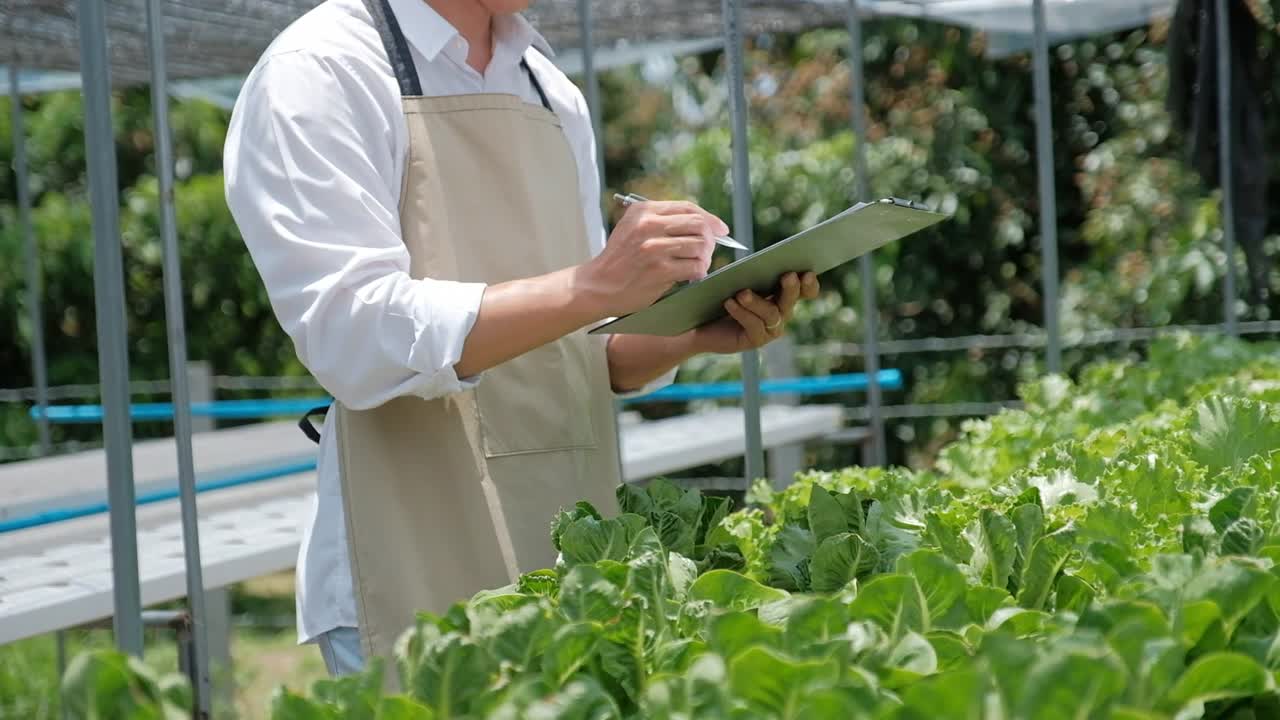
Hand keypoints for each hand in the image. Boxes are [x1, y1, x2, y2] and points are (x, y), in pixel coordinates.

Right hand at [574, 200, 726, 318]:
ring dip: (705, 258)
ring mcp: (654, 248)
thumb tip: (702, 223)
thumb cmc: (619, 259)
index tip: (721, 229)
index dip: (710, 218)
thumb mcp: (632, 227)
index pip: (687, 207)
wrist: (597, 285)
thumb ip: (661, 220)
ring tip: (697, 264)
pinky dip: (699, 272)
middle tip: (708, 251)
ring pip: (700, 246)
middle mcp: (649, 225)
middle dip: (710, 239)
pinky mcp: (659, 271)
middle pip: (699, 225)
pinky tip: (691, 276)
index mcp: (644, 211)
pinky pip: (695, 267)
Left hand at [691, 272, 819, 353]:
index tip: (808, 272)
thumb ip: (751, 272)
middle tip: (787, 276)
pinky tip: (729, 302)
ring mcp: (770, 329)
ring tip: (742, 293)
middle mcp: (781, 313)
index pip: (805, 290)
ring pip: (771, 314)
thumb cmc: (721, 296)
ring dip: (757, 302)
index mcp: (782, 294)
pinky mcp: (755, 341)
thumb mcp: (737, 280)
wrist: (701, 322)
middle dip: (791, 288)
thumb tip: (759, 262)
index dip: (809, 284)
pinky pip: (753, 326)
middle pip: (791, 301)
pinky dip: (741, 312)